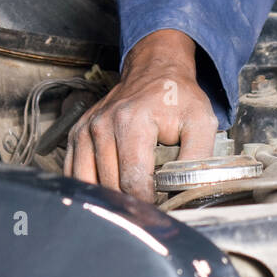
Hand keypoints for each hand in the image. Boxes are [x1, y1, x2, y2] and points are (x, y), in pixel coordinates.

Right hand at [63, 29, 217, 201]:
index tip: (162, 204)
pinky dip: (91, 186)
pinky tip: (110, 185)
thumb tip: (188, 192)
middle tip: (151, 199)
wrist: (154, 72)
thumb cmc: (177, 98)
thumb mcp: (202, 122)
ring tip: (133, 193)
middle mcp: (103, 126)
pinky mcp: (77, 135)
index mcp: (132, 123)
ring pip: (91, 183)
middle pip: (111, 185)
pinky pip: (74, 173)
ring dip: (112, 195)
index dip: (149, 201)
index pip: (132, 181)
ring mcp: (86, 130)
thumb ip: (197, 158)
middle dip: (132, 200)